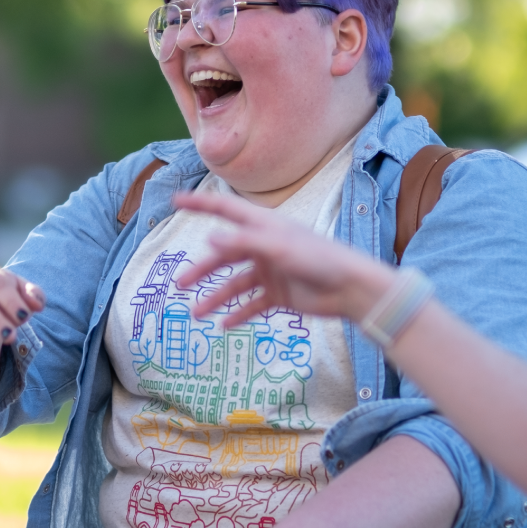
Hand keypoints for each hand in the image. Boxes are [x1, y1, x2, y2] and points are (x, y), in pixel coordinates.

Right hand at [172, 192, 393, 325]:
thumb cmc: (318, 259)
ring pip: (235, 284)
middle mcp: (263, 246)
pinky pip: (253, 304)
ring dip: (216, 298)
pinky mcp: (280, 294)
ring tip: (197, 314)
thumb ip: (244, 242)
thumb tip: (210, 238)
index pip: (225, 210)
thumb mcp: (278, 248)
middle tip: (181, 285)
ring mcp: (271, 271)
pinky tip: (224, 326)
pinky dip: (239, 314)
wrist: (350, 288)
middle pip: (225, 256)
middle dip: (202, 270)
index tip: (176, 201)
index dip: (200, 204)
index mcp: (263, 227)